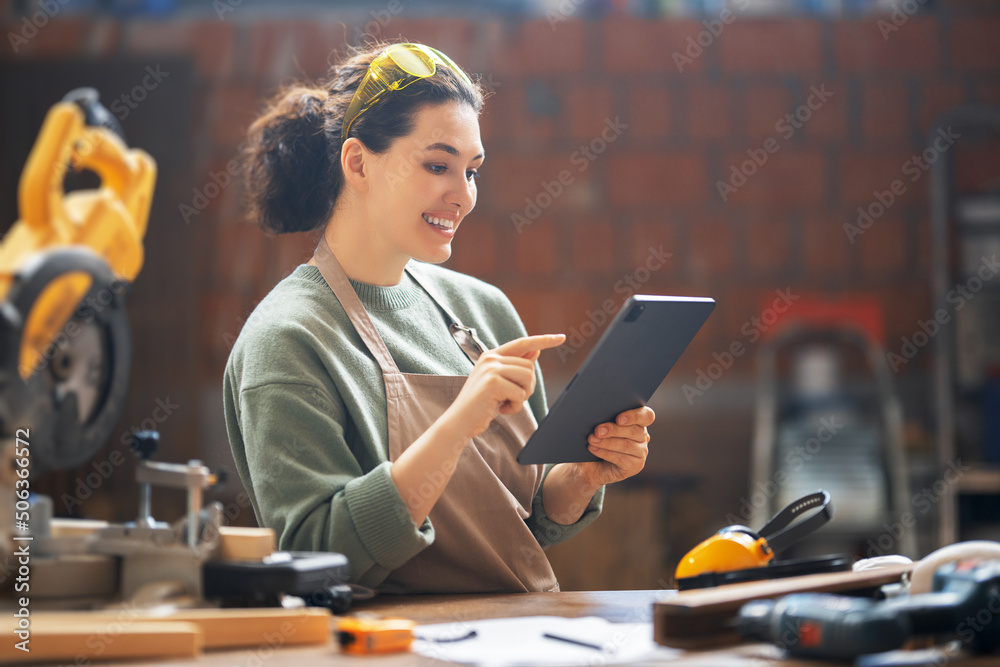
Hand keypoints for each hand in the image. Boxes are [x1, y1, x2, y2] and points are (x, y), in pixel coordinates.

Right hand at [443, 333, 564, 440]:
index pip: (523, 343)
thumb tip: (536, 350)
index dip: (543, 340)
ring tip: (504, 403)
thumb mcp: (499, 382)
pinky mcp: (493, 383)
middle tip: (511, 399)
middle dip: (526, 387)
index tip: (561, 337)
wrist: (459, 422)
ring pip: (527, 378)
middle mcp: (490, 358)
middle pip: (529, 367)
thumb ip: (515, 366)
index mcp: (492, 356)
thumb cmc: (480, 404)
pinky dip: (515, 406)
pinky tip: (500, 410)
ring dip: (521, 397)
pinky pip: (520, 394)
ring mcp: (491, 369)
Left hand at [574, 405, 654, 490]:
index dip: (634, 416)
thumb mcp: (598, 428)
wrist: (590, 465)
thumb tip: (596, 414)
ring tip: (592, 440)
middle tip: (598, 430)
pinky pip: (621, 458)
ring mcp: (641, 452)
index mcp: (637, 421)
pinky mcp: (635, 466)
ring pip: (626, 445)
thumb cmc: (595, 441)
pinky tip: (594, 449)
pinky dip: (605, 453)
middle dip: (614, 430)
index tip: (619, 419)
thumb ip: (602, 420)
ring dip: (607, 442)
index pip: (646, 415)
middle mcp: (642, 436)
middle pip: (634, 431)